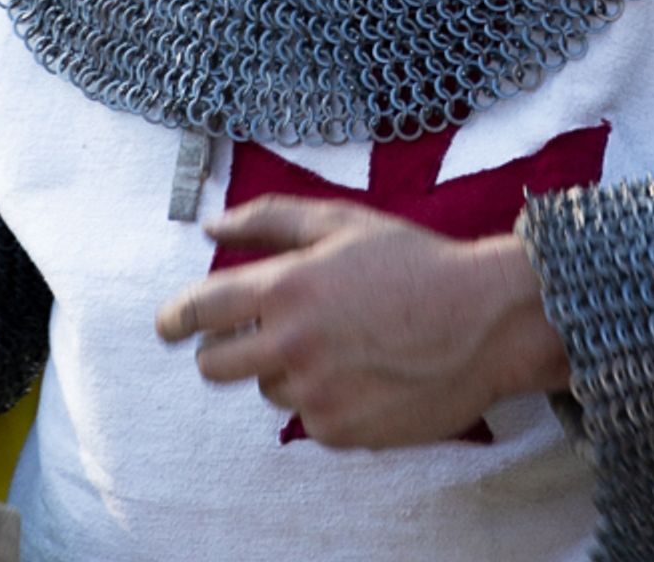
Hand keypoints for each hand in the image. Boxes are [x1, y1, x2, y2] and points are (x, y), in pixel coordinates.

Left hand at [156, 197, 570, 448]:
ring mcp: (315, 395)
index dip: (175, 317)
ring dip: (284, 369)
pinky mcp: (340, 432)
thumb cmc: (414, 262)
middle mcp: (292, 345)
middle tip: (256, 331)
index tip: (169, 324)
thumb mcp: (343, 221)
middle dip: (223, 348)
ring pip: (266, 389)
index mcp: (288, 287)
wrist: (484, 322)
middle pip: (214, 366)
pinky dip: (324, 397)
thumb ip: (269, 220)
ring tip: (339, 341)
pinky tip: (364, 370)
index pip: (200, 311)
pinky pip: (308, 418)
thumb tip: (211, 227)